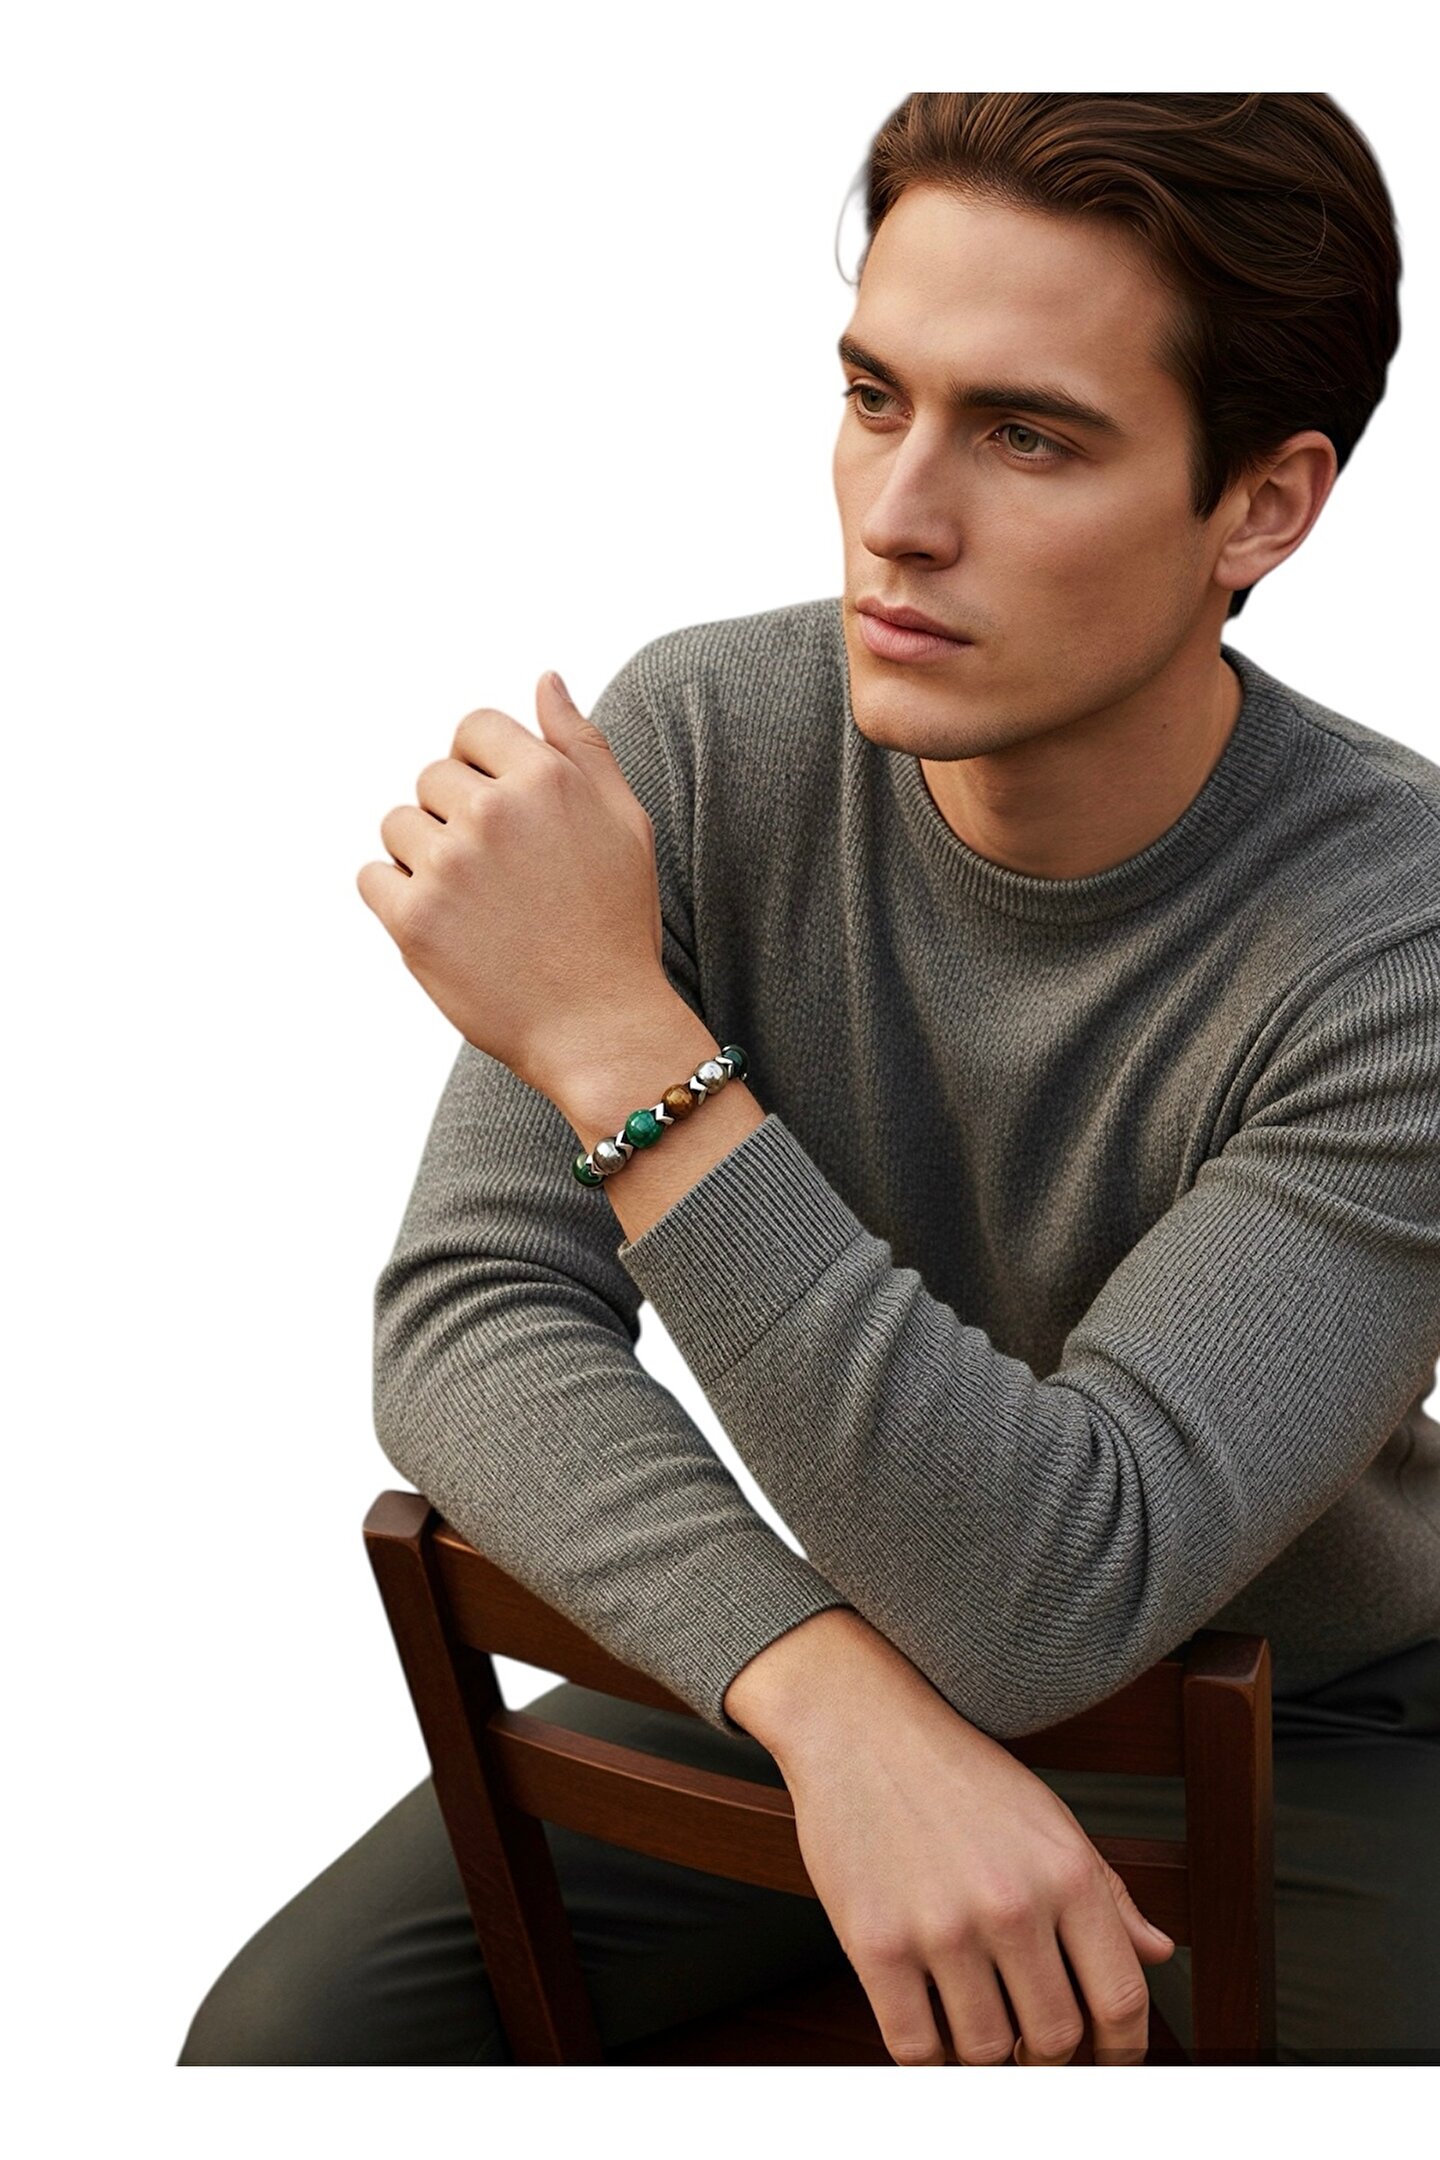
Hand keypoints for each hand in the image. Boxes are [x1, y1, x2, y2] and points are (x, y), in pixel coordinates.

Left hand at [355, 673, 668, 1095]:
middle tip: (500, 878)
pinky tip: (449, 929)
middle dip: (455, 817)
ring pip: (398, 826)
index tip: (504, 818)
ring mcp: (448, 865)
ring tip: (476, 905)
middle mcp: (492, 812)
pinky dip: (399, 901)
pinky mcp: (412, 920)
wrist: (599, 1026)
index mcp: (544, 778)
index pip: (473, 729)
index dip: (482, 769)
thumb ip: (580, 745)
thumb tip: (544, 679)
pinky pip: (373, 878)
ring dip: (425, 858)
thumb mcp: (623, 822)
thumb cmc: (614, 924)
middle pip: (432, 777)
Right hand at [740, 1622, 1174, 2066]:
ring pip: (985, 2053)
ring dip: (986, 2058)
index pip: (1120, 2000)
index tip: (1105, 2062)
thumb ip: (1107, 1890)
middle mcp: (1012, 1903)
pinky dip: (929, 2059)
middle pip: (1054, 2040)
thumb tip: (1157, 1952)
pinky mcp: (877, 1945)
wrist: (858, 1723)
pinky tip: (931, 2029)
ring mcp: (942, 1928)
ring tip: (978, 2030)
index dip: (1120, 2051)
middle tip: (1029, 2046)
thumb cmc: (954, 1770)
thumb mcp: (1047, 1816)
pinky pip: (916, 2050)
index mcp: (1067, 1872)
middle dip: (1046, 2058)